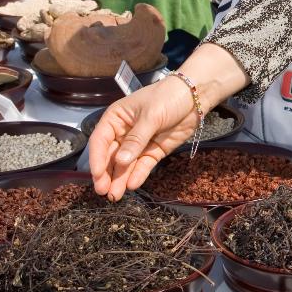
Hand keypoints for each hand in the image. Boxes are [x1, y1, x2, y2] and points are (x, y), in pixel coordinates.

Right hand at [89, 78, 200, 200]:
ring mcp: (139, 144)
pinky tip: (133, 185)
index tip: (96, 174)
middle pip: (111, 156)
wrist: (195, 97)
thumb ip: (136, 139)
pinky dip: (138, 175)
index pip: (100, 140)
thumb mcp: (151, 115)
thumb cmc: (168, 97)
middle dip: (107, 174)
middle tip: (104, 192)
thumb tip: (120, 161)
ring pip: (126, 164)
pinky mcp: (153, 151)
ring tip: (115, 195)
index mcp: (116, 118)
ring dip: (120, 179)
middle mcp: (123, 132)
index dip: (97, 158)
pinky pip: (143, 165)